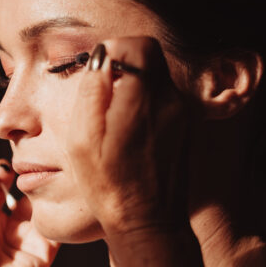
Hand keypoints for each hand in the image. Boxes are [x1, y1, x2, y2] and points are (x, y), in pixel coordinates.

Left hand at [0, 162, 58, 266]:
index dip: (5, 173)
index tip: (9, 165)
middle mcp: (3, 227)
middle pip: (22, 194)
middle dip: (26, 179)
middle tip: (29, 169)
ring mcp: (24, 239)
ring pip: (41, 207)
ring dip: (42, 193)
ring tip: (40, 182)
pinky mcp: (44, 251)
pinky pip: (56, 227)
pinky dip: (57, 211)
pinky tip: (52, 199)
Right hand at [65, 37, 191, 237]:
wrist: (147, 221)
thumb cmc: (109, 185)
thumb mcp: (81, 139)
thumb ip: (92, 91)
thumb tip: (101, 59)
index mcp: (141, 101)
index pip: (139, 45)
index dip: (115, 49)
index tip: (100, 70)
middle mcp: (168, 102)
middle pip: (151, 55)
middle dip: (125, 63)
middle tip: (104, 88)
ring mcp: (180, 113)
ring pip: (158, 75)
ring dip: (134, 82)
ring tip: (113, 112)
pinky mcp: (183, 126)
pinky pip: (163, 96)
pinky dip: (144, 100)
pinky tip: (127, 128)